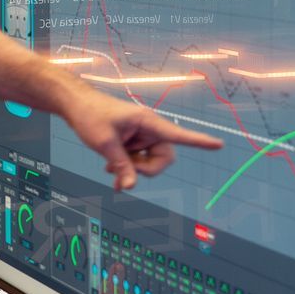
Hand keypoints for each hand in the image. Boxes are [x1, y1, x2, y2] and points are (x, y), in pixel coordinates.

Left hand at [61, 85, 221, 190]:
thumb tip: (130, 187)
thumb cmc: (91, 115)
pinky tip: (114, 177)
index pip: (178, 134)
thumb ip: (120, 165)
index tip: (218, 144)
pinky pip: (138, 163)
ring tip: (109, 167)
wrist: (76, 105)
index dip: (199, 142)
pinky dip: (128, 171)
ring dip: (133, 170)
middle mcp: (149, 130)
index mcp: (148, 122)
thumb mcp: (104, 143)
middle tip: (123, 170)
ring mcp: (141, 137)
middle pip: (164, 158)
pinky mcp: (133, 143)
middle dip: (147, 169)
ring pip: (150, 163)